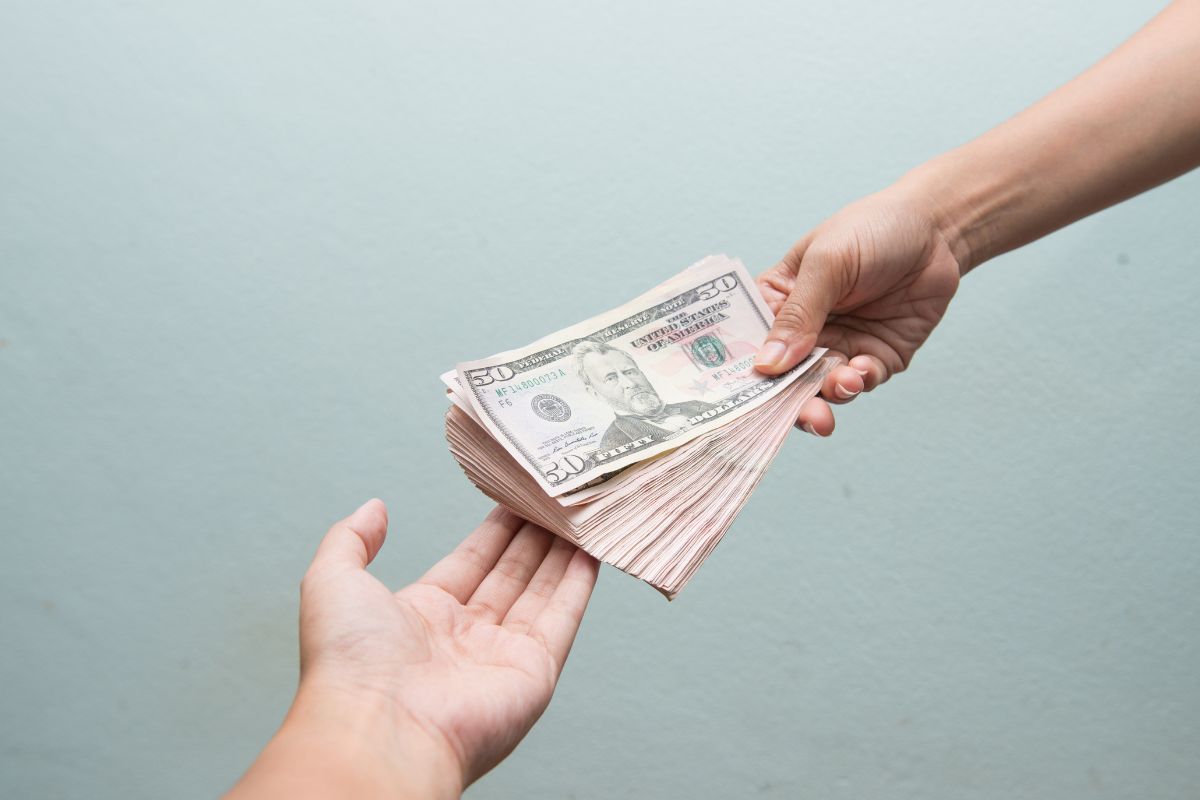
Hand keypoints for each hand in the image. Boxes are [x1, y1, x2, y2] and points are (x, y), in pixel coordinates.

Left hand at [227, 501, 599, 798]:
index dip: (495, 529)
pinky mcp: (533, 671)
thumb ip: (351, 539)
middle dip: (534, 535)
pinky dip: (579, 583)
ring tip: (578, 512)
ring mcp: (502, 655)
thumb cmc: (347, 665)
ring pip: (541, 591)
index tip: (516, 495)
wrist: (377, 731)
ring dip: (561, 552)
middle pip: (511, 574)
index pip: (471, 562)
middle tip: (555, 496)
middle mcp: (465, 638)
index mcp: (421, 617)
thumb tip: (373, 508)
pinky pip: (562, 617)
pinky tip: (590, 549)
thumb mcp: (332, 581)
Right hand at [753, 180, 963, 434]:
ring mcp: (839, 347)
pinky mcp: (874, 359)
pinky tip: (862, 369)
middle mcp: (803, 331)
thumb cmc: (872, 229)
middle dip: (785, 401)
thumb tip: (768, 363)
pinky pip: (859, 383)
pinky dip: (858, 383)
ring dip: (825, 396)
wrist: (936, 230)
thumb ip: (799, 313)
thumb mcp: (827, 262)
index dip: (743, 371)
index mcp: (776, 302)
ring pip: (819, 389)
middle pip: (781, 378)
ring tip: (841, 384)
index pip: (748, 342)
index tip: (739, 397)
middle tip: (797, 413)